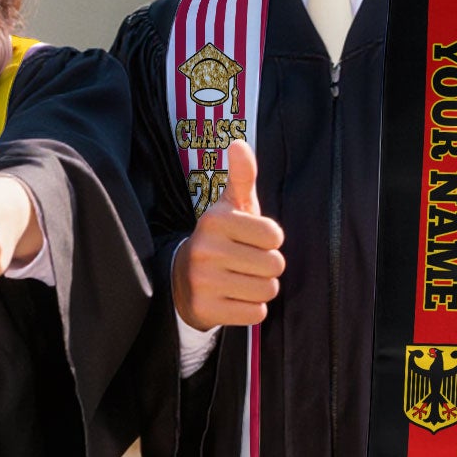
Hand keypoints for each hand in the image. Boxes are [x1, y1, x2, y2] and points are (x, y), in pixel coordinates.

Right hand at [171, 139, 284, 327]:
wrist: (181, 279)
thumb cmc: (220, 239)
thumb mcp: (230, 207)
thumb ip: (241, 177)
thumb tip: (239, 143)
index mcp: (215, 220)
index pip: (275, 236)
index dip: (270, 241)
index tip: (250, 240)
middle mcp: (205, 249)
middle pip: (275, 265)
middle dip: (267, 267)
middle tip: (245, 263)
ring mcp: (203, 281)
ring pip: (267, 290)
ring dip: (260, 288)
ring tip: (240, 280)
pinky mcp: (205, 309)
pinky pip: (255, 313)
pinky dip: (250, 308)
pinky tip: (233, 298)